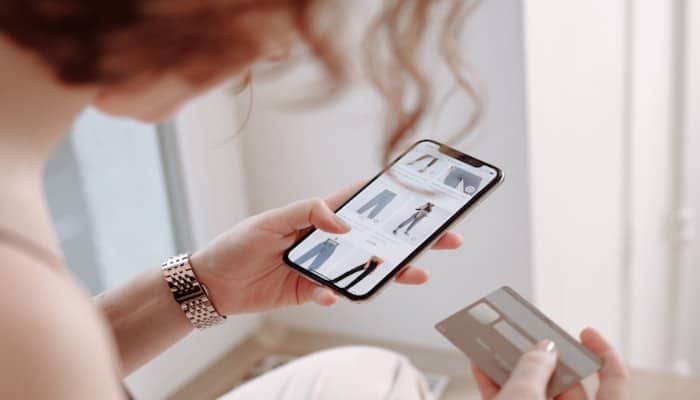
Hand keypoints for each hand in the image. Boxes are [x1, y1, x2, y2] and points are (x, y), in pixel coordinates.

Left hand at [191, 181, 462, 314]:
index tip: (424, 189)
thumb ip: (307, 214)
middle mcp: (327, 239)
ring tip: (418, 273)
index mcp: (319, 215)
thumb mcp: (270, 221)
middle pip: (377, 236)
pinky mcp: (312, 290)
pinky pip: (334, 294)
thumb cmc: (238, 243)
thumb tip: (343, 225)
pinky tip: (327, 294)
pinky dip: (334, 295)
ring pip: (365, 268)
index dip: (392, 194)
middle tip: (444, 237)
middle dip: (411, 237)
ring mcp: (323, 266)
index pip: (362, 200)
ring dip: (391, 271)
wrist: (214, 283)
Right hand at [473, 328, 628, 399]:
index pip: (615, 383)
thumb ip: (534, 367)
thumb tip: (544, 349)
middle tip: (527, 336)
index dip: (604, 353)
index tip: (585, 332)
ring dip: (515, 370)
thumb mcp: (525, 397)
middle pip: (567, 386)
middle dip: (544, 359)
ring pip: (536, 395)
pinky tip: (482, 367)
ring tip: (498, 345)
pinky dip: (498, 388)